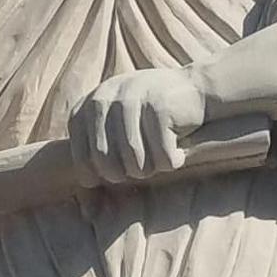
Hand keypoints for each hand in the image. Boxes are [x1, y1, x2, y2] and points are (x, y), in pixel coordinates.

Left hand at [69, 67, 206, 184]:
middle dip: (126, 175)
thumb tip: (85, 186)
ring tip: (161, 159)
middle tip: (144, 169)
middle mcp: (105, 98)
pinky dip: (173, 162)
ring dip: (151, 169)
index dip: (96, 175)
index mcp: (89, 105)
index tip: (116, 177)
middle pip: (106, 163)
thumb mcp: (118, 125)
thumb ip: (98, 146)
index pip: (81, 156)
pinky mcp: (158, 106)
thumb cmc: (153, 118)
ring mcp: (131, 99)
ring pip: (135, 163)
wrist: (195, 89)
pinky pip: (162, 156)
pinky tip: (179, 153)